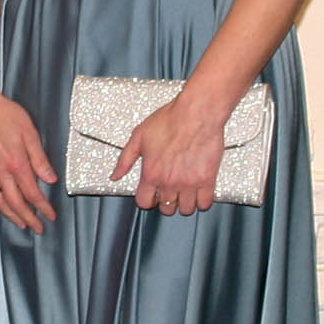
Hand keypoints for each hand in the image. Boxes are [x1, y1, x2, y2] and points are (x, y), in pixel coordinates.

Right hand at [0, 89, 56, 232]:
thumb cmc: (3, 114)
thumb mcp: (30, 133)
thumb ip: (40, 159)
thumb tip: (50, 178)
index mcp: (16, 163)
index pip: (33, 193)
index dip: (43, 207)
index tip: (50, 215)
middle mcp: (1, 171)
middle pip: (16, 204)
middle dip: (29, 219)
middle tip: (38, 227)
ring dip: (12, 216)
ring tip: (21, 222)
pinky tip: (2, 204)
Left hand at [114, 95, 224, 215]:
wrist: (196, 113)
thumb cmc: (170, 120)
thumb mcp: (139, 136)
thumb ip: (125, 159)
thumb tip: (115, 175)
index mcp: (151, 173)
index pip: (144, 202)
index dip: (147, 199)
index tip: (152, 194)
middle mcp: (169, 182)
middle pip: (166, 208)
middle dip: (166, 202)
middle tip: (169, 192)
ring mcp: (189, 183)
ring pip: (186, 209)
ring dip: (184, 204)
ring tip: (184, 193)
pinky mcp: (207, 180)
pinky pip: (204, 203)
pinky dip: (202, 201)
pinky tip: (199, 192)